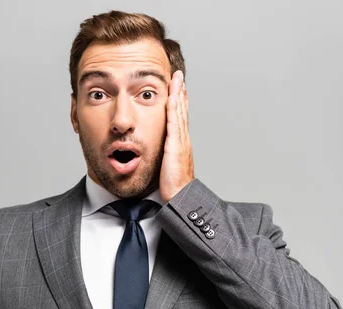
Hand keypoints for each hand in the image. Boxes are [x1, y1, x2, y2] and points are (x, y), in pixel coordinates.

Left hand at [160, 70, 193, 202]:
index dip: (179, 102)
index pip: (179, 118)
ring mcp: (181, 141)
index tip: (177, 88)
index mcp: (180, 144)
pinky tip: (173, 96)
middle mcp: (182, 139)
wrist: (179, 197)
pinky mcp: (175, 145)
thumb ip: (164, 156)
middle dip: (180, 92)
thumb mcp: (167, 166)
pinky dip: (175, 108)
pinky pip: (174, 122)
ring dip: (178, 94)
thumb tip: (159, 152)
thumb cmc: (172, 186)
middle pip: (182, 110)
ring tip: (177, 79)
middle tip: (179, 76)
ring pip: (179, 112)